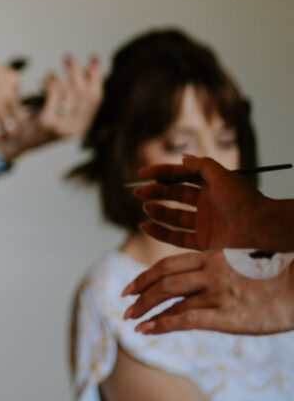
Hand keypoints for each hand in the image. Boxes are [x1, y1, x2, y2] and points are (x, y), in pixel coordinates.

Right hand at [0, 44, 22, 141]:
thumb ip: (0, 81)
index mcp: (13, 80)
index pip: (21, 99)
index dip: (11, 106)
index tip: (3, 110)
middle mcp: (9, 94)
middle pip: (21, 118)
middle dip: (15, 125)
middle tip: (7, 128)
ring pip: (11, 129)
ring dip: (5, 135)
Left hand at [0, 54, 101, 159]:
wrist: (13, 143)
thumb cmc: (35, 123)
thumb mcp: (59, 112)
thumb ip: (73, 97)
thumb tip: (89, 68)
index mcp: (83, 126)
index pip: (97, 97)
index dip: (96, 76)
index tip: (93, 59)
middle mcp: (76, 129)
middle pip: (84, 92)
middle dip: (76, 71)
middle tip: (67, 58)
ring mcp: (62, 127)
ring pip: (70, 91)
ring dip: (59, 77)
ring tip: (49, 74)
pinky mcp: (48, 121)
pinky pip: (55, 93)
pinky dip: (50, 82)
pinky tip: (43, 81)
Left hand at [121, 249, 293, 335]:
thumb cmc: (276, 274)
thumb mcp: (240, 263)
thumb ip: (218, 269)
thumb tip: (200, 279)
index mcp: (212, 258)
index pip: (168, 265)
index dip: (145, 277)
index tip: (130, 288)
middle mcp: (210, 273)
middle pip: (163, 280)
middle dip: (139, 293)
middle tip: (124, 304)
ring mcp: (217, 294)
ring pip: (170, 299)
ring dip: (146, 310)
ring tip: (131, 319)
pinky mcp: (226, 316)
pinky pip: (184, 319)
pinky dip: (161, 325)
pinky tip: (146, 331)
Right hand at [132, 155, 269, 249]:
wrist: (262, 228)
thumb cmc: (245, 200)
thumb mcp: (222, 175)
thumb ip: (201, 165)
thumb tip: (182, 158)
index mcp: (210, 186)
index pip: (180, 177)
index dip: (161, 173)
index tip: (142, 173)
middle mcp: (205, 204)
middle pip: (173, 196)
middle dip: (155, 192)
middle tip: (138, 192)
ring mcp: (203, 223)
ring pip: (173, 216)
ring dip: (157, 210)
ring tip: (145, 206)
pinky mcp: (202, 242)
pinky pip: (176, 237)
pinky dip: (159, 232)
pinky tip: (145, 225)